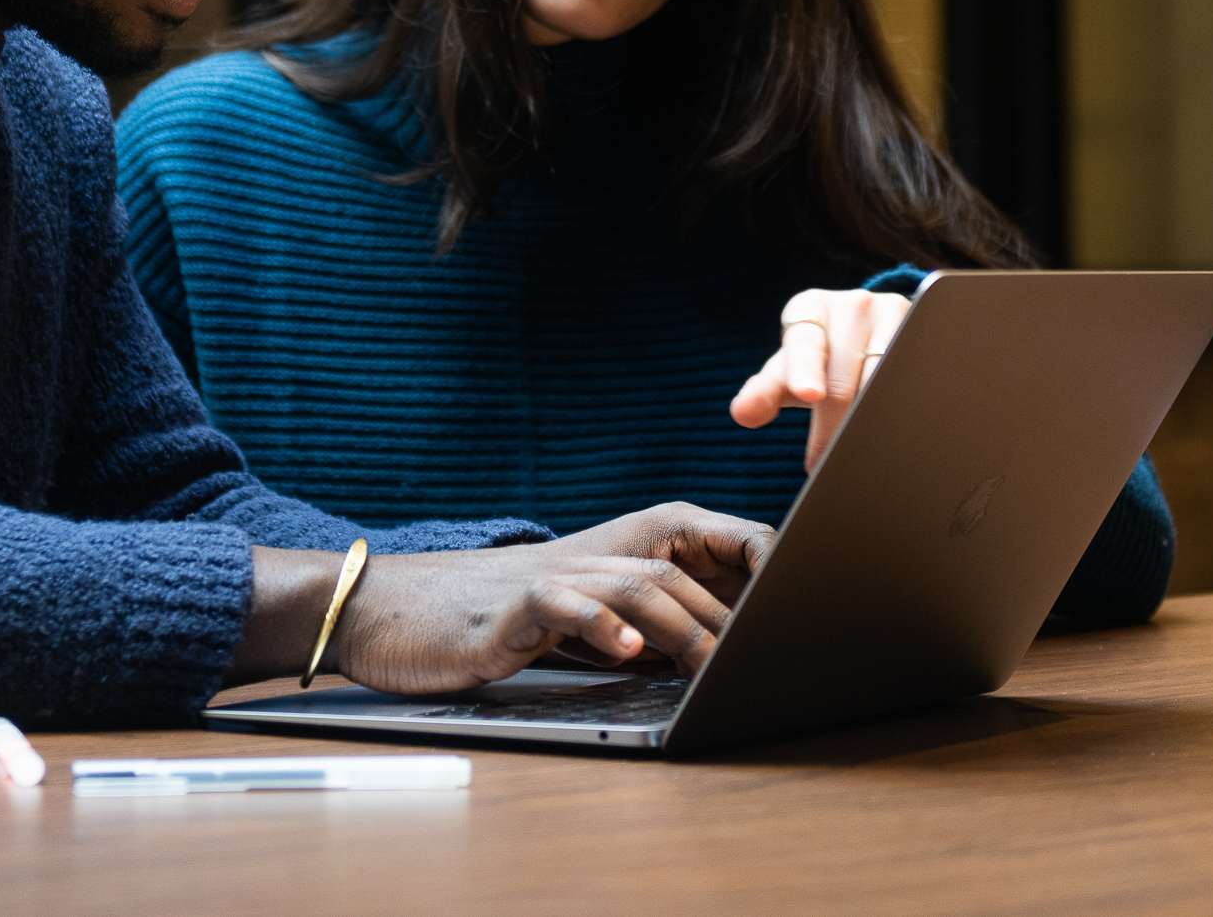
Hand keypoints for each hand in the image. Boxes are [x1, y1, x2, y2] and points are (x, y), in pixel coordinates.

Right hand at [232, 505, 771, 695]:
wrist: (400, 611)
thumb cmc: (503, 619)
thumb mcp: (589, 618)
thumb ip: (653, 622)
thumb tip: (731, 649)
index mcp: (625, 550)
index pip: (714, 546)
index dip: (766, 570)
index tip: (812, 603)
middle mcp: (600, 553)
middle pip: (688, 571)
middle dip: (737, 616)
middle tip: (778, 656)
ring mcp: (558, 575)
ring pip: (641, 585)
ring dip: (686, 629)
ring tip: (719, 667)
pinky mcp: (514, 604)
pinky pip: (566, 607)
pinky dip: (600, 626)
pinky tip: (627, 652)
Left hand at [729, 286, 910, 472]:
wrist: (866, 332)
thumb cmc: (817, 359)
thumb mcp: (787, 370)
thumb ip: (763, 393)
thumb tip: (742, 414)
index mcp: (811, 307)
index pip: (806, 343)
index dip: (806, 370)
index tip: (810, 394)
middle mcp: (855, 305)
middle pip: (845, 376)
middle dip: (833, 427)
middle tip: (825, 466)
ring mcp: (897, 314)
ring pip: (886, 380)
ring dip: (872, 422)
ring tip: (861, 456)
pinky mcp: (927, 334)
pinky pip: (919, 377)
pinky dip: (907, 407)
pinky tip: (901, 433)